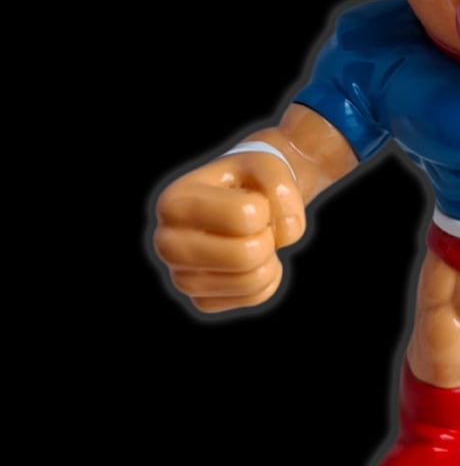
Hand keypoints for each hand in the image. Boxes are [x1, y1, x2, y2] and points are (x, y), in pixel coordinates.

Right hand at [154, 150, 305, 313]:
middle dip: (268, 239)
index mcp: (175, 202)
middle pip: (244, 256)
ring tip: (258, 240)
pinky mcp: (202, 300)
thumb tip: (285, 233)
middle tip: (261, 227)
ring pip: (250, 281)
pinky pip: (254, 297)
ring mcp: (182, 277)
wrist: (245, 201)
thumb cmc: (250, 180)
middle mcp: (167, 243)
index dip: (264, 208)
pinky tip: (256, 260)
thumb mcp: (268, 165)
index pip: (242, 216)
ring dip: (270, 259)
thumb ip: (282, 188)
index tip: (253, 201)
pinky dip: (269, 278)